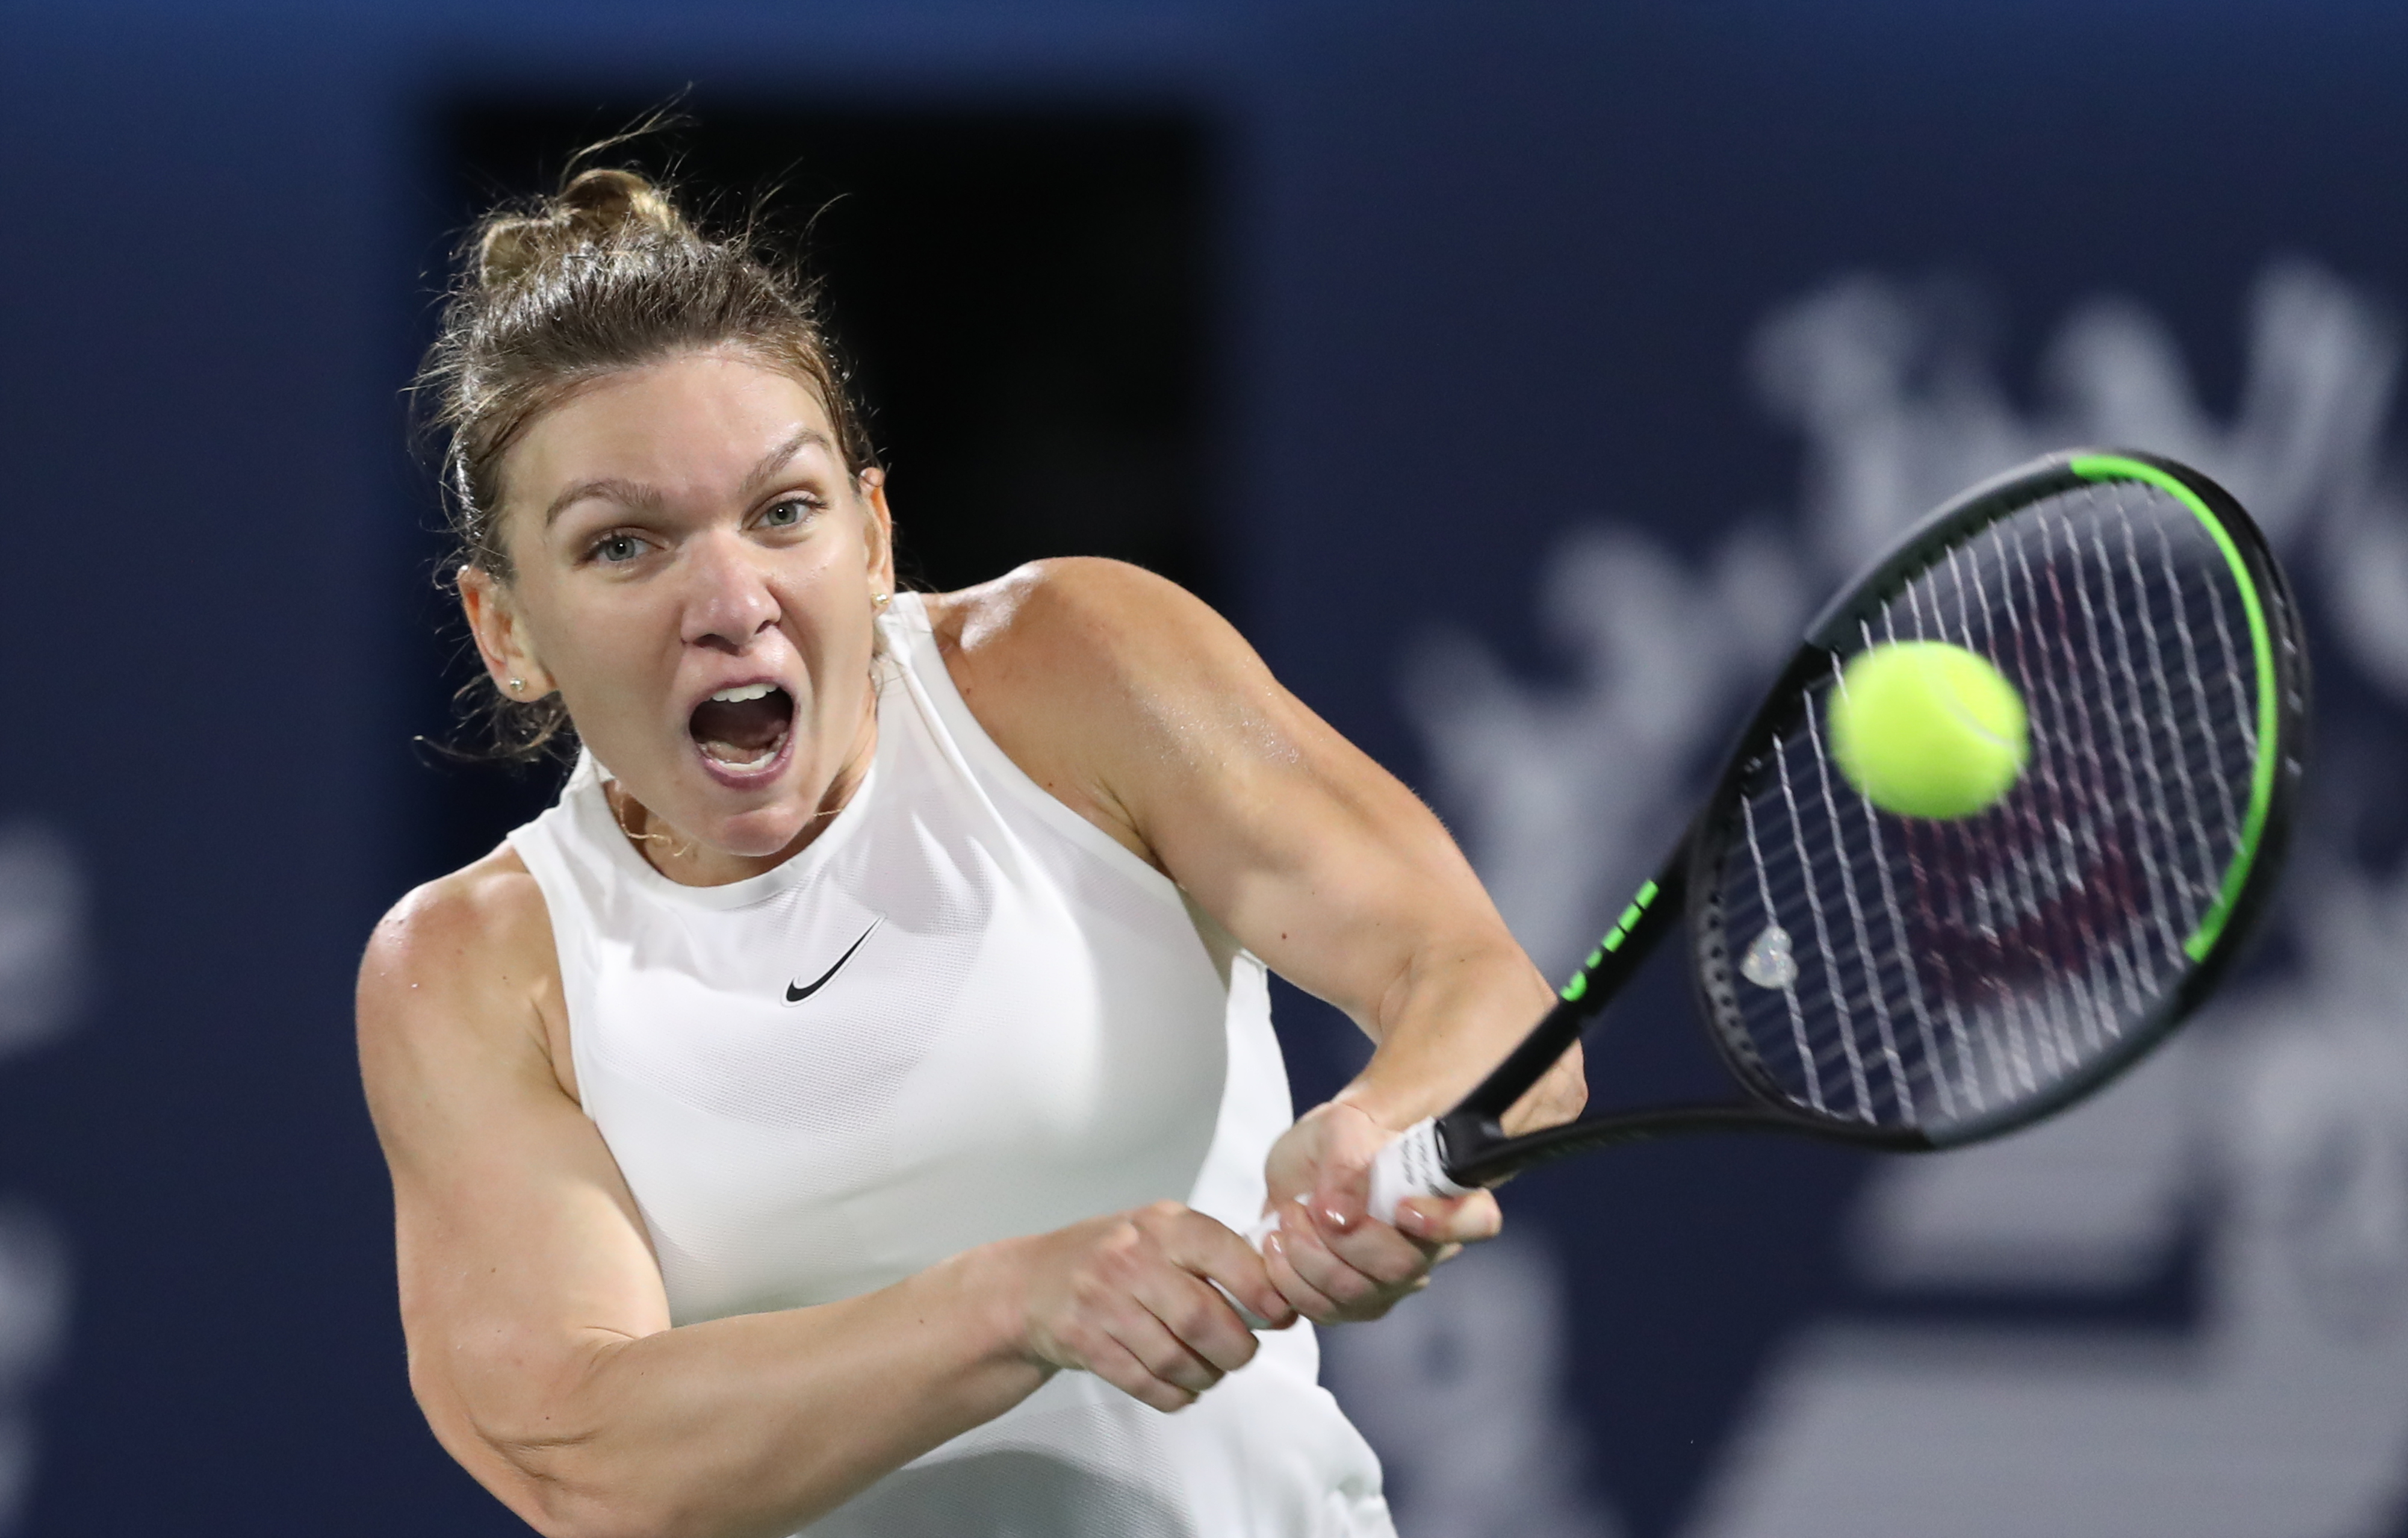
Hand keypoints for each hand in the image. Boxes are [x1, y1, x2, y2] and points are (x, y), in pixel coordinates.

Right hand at [997, 1201, 1297, 1412]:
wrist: (1029, 1284)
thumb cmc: (1111, 1257)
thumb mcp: (1159, 1233)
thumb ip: (1212, 1255)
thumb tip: (1278, 1296)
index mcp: (1162, 1224)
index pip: (1224, 1254)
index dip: (1262, 1291)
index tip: (1279, 1315)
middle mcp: (1131, 1257)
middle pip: (1203, 1318)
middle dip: (1237, 1348)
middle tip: (1242, 1353)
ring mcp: (1103, 1302)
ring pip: (1176, 1358)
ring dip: (1206, 1375)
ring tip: (1209, 1370)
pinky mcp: (1084, 1343)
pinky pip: (1146, 1384)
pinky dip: (1175, 1394)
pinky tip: (1180, 1386)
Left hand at [1257, 1101, 1501, 1324]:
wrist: (1308, 1165)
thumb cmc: (1339, 1141)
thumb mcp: (1339, 1129)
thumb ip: (1346, 1163)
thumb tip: (1341, 1215)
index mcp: (1443, 1197)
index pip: (1478, 1221)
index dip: (1445, 1223)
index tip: (1402, 1207)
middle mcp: (1426, 1250)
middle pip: (1399, 1268)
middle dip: (1340, 1240)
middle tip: (1305, 1205)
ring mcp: (1389, 1285)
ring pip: (1354, 1295)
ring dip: (1305, 1257)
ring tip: (1286, 1219)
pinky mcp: (1349, 1305)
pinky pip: (1322, 1312)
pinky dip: (1286, 1280)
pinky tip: (1278, 1245)